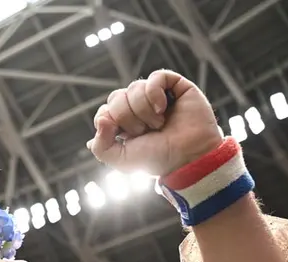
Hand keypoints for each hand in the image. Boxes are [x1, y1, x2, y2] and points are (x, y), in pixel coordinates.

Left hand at [88, 69, 222, 175]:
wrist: (187, 157)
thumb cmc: (157, 159)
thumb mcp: (120, 159)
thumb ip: (101, 146)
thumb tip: (101, 119)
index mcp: (124, 125)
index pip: (105, 111)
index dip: (109, 120)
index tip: (124, 136)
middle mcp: (138, 109)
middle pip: (116, 97)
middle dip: (126, 117)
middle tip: (144, 132)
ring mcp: (156, 96)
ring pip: (134, 87)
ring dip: (143, 109)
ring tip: (158, 124)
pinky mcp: (175, 86)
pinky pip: (156, 77)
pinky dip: (154, 92)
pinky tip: (162, 108)